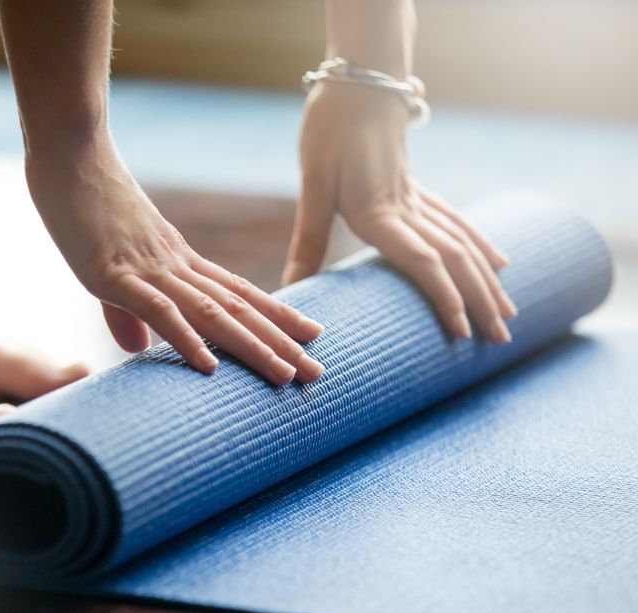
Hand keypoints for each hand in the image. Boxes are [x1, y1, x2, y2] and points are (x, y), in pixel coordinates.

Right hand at [26, 141, 325, 384]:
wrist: (68, 150)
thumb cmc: (83, 201)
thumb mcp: (105, 265)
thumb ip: (124, 311)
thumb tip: (138, 348)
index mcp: (177, 259)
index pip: (237, 291)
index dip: (275, 315)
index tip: (310, 335)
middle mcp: (175, 264)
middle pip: (238, 307)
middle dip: (279, 342)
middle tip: (316, 373)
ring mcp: (148, 267)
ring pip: (212, 312)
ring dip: (251, 345)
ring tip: (286, 374)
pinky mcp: (114, 272)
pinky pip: (158, 309)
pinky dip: (186, 339)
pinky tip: (210, 367)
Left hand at [284, 83, 516, 341]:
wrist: (358, 83)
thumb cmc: (330, 132)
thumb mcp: (314, 186)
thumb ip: (308, 238)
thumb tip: (291, 288)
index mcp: (380, 212)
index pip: (423, 261)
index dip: (444, 298)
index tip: (462, 333)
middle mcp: (408, 208)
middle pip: (455, 259)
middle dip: (480, 301)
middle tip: (501, 341)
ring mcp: (419, 198)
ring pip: (464, 243)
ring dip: (488, 280)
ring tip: (510, 314)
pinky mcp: (419, 189)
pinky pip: (459, 221)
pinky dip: (482, 244)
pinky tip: (500, 261)